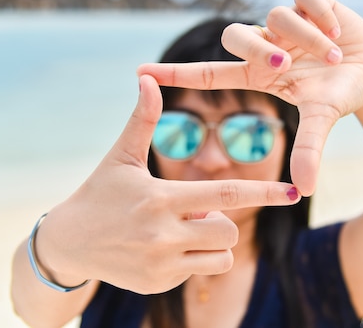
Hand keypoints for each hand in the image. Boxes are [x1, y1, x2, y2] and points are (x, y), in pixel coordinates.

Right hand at [35, 75, 298, 294]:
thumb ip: (142, 120)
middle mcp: (163, 234)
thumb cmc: (99, 192)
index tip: (293, 191)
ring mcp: (161, 264)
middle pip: (228, 229)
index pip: (225, 194)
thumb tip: (148, 78)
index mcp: (160, 198)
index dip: (263, 192)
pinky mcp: (157, 285)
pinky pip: (198, 271)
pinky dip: (192, 258)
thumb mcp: (120, 156)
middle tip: (194, 210)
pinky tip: (161, 249)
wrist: (68, 243)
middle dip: (223, 218)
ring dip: (211, 241)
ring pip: (218, 254)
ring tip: (179, 229)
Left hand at [137, 0, 362, 195]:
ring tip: (333, 57)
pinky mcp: (308, 1)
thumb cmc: (339, 97)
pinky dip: (322, 14)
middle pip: (235, 36)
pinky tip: (338, 30)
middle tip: (288, 65)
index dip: (176, 74)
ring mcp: (284, 23)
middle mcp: (265, 46)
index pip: (208, 74)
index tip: (141, 74)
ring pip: (276, 16)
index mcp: (257, 75)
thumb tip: (303, 192)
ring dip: (308, 39)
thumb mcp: (322, 120)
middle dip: (261, 50)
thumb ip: (309, 150)